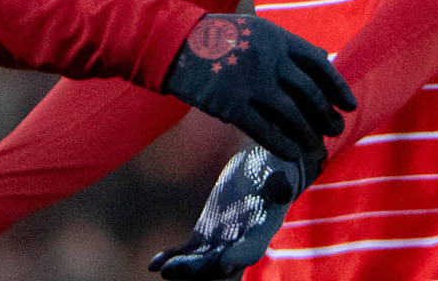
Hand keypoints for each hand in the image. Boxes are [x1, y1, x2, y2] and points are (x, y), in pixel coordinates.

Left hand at [150, 145, 314, 279]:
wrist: (263, 169)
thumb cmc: (277, 168)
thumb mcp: (282, 171)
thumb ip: (281, 182)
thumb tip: (284, 185)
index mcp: (262, 231)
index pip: (250, 250)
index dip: (238, 257)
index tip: (223, 262)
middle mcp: (241, 243)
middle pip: (220, 263)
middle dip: (199, 269)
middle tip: (175, 270)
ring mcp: (222, 241)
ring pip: (201, 262)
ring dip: (183, 267)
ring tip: (163, 269)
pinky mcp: (207, 234)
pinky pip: (188, 252)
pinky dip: (173, 258)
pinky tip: (154, 264)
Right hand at [160, 14, 353, 161]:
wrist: (174, 44)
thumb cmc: (218, 38)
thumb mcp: (255, 30)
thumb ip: (285, 46)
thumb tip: (321, 61)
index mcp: (276, 38)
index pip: (318, 64)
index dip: (337, 87)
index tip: (349, 104)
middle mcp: (268, 60)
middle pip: (309, 93)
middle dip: (326, 115)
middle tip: (335, 128)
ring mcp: (251, 83)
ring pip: (292, 116)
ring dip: (308, 134)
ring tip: (316, 145)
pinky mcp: (232, 106)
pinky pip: (266, 131)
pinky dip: (283, 144)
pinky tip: (293, 153)